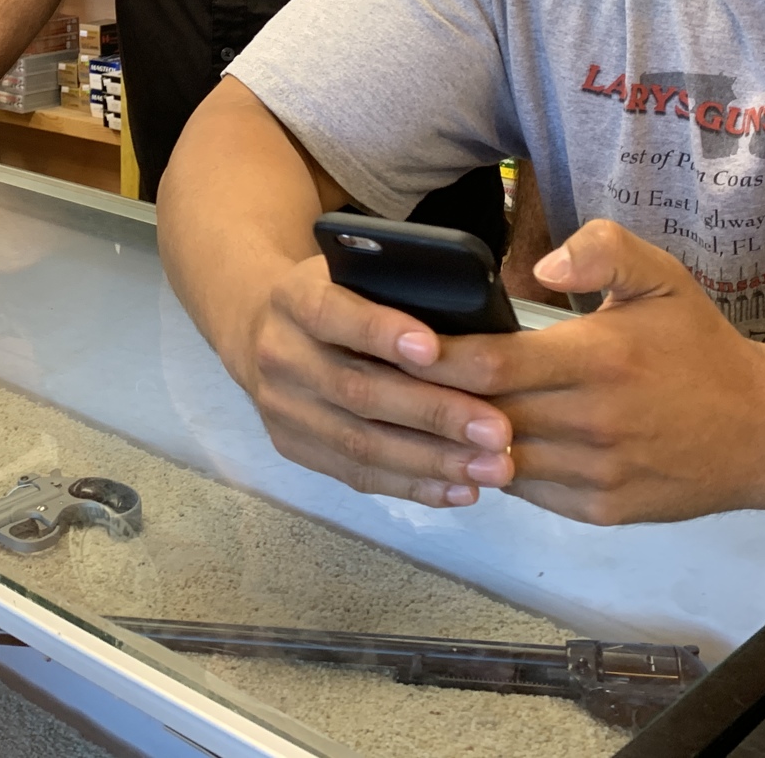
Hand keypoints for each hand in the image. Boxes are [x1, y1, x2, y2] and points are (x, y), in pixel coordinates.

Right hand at [236, 254, 515, 507]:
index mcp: (295, 299)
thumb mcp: (356, 273)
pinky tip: (461, 490)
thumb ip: (397, 290)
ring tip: (492, 468)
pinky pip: (357, 476)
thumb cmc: (339, 295)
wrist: (267, 331)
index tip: (433, 348)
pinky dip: (414, 487)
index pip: (333, 315)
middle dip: (434, 414)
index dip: (381, 333)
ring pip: (360, 445)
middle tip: (498, 430)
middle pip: (358, 391)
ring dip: (433, 461)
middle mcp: (281, 355)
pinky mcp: (294, 448)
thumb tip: (477, 323)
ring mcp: (283, 409)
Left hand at [419, 220, 764, 524]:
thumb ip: (602, 251)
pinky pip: (525, 489)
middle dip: (428, 397)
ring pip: (496, 458)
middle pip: (483, 412)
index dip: (436, 358)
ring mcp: (597, 472)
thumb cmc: (696, 347)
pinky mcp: (600, 510)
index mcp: (601, 358)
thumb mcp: (662, 278)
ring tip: (408, 412)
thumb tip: (540, 264)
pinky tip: (467, 444)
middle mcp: (595, 421)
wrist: (762, 432)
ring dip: (453, 439)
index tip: (396, 343)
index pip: (493, 363)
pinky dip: (493, 467)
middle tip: (380, 376)